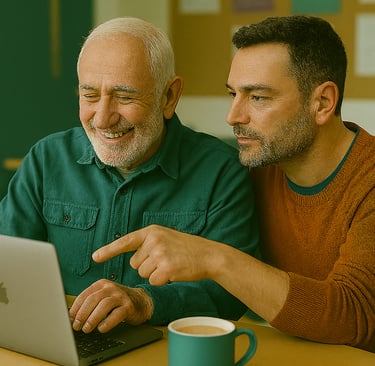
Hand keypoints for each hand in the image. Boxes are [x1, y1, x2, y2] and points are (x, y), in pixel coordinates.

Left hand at [69, 279, 153, 332]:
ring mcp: (121, 296)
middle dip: (82, 314)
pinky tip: (101, 329)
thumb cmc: (117, 301)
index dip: (75, 308)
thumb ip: (90, 303)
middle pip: (93, 299)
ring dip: (93, 318)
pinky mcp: (129, 306)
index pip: (85, 295)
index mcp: (102, 284)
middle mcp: (111, 288)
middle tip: (76, 326)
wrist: (141, 301)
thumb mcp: (104, 296)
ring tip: (86, 329)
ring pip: (104, 305)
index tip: (70, 319)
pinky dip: (107, 322)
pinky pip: (117, 314)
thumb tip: (72, 317)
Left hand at [92, 224, 217, 285]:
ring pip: (143, 273)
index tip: (95, 257)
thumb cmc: (186, 248)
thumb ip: (148, 244)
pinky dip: (162, 281)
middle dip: (146, 265)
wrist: (208, 255)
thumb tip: (131, 259)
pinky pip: (153, 281)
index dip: (109, 250)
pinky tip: (174, 272)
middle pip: (134, 263)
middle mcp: (153, 240)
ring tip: (171, 264)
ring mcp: (160, 254)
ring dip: (155, 273)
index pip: (125, 241)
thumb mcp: (166, 237)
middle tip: (165, 259)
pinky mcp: (166, 268)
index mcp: (152, 231)